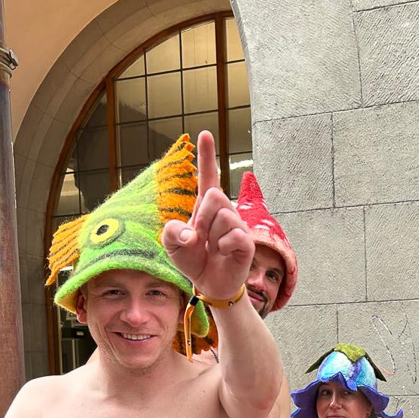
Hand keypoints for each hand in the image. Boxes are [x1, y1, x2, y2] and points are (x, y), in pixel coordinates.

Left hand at [160, 131, 252, 298]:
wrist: (208, 283)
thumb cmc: (192, 259)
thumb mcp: (172, 245)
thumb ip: (172, 232)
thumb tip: (192, 234)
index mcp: (205, 207)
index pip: (208, 177)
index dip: (206, 156)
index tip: (205, 134)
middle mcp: (225, 212)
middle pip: (215, 195)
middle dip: (203, 216)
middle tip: (200, 237)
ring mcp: (237, 226)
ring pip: (224, 217)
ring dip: (211, 236)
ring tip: (212, 248)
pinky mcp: (246, 243)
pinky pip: (234, 236)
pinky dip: (223, 247)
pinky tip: (223, 253)